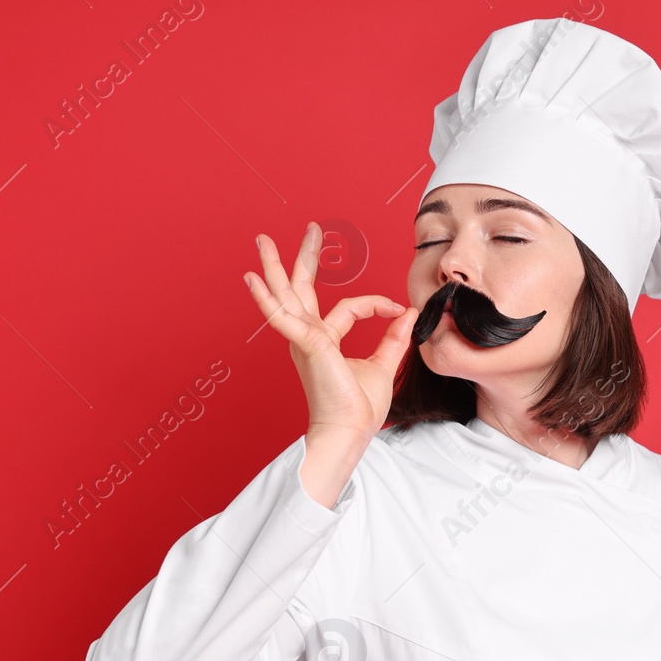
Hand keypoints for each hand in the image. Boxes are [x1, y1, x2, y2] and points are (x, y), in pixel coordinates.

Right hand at [243, 222, 417, 448]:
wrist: (349, 431)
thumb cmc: (358, 408)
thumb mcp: (383, 366)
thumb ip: (394, 338)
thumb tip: (408, 312)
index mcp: (323, 340)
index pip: (349, 308)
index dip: (376, 303)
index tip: (399, 308)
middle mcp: (308, 336)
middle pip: (303, 289)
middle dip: (305, 257)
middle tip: (310, 229)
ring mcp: (304, 339)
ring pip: (287, 295)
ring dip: (274, 266)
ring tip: (263, 241)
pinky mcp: (306, 343)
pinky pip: (283, 316)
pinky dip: (266, 298)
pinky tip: (252, 279)